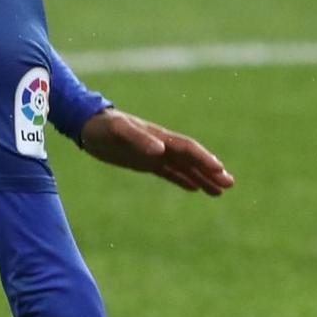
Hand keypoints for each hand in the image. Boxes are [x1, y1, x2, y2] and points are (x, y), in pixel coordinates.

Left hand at [81, 107, 233, 194]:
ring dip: (202, 177)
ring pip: (184, 167)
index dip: (204, 159)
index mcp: (158, 136)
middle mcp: (160, 145)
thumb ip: (138, 138)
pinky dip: (183, 179)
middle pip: (191, 159)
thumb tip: (160, 150)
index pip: (187, 148)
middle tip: (230, 184)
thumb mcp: (118, 131)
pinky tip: (195, 188)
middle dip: (211, 171)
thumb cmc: (102, 126)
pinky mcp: (144, 161)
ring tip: (220, 191)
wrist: (85, 125)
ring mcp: (154, 153)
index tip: (220, 171)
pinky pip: (169, 172)